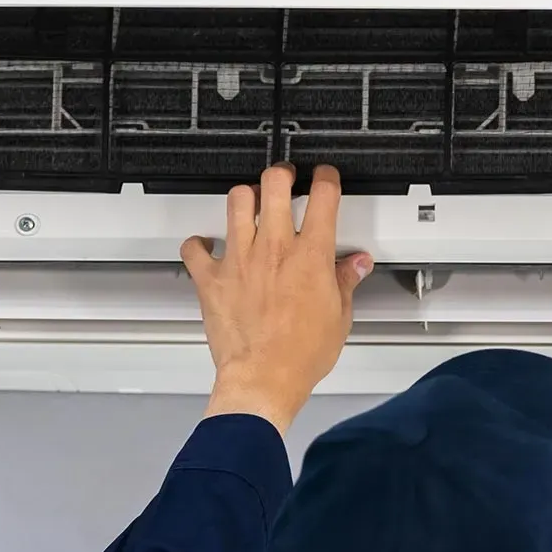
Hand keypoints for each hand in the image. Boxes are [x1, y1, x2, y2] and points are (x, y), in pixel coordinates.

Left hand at [182, 163, 371, 435]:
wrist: (264, 377)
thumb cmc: (301, 354)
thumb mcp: (339, 317)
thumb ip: (345, 282)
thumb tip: (357, 265)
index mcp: (310, 256)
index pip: (323, 197)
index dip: (326, 179)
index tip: (325, 178)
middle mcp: (274, 249)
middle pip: (274, 185)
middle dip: (282, 174)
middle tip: (285, 178)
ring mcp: (239, 259)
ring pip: (236, 202)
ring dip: (246, 197)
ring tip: (251, 201)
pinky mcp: (212, 278)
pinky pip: (194, 247)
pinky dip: (199, 243)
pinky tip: (207, 245)